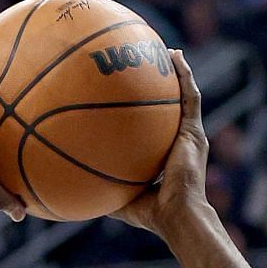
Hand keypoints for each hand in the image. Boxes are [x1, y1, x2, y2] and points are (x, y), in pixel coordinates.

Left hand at [111, 48, 207, 234]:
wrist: (176, 216)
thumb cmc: (150, 214)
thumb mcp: (119, 198)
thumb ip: (100, 190)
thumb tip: (71, 187)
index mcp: (166, 155)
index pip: (156, 128)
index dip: (148, 112)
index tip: (134, 97)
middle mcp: (180, 141)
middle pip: (171, 106)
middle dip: (163, 85)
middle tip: (149, 64)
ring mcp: (190, 135)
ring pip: (185, 96)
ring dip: (178, 74)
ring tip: (167, 51)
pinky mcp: (195, 132)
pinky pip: (191, 97)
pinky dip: (185, 76)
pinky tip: (176, 57)